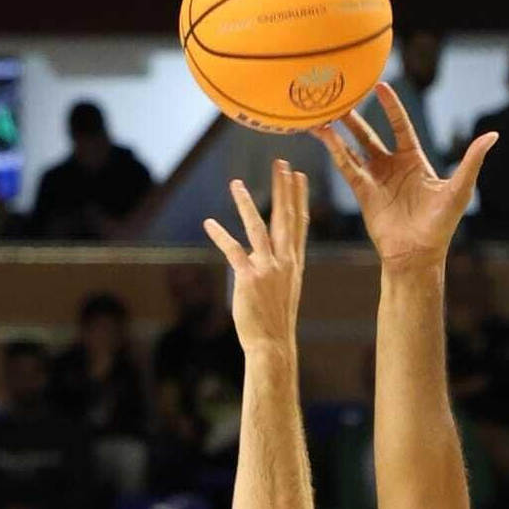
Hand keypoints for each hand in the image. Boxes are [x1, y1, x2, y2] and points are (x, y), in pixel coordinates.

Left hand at [202, 160, 308, 353]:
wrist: (273, 344)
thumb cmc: (276, 320)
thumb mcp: (283, 289)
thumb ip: (276, 266)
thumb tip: (261, 253)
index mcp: (294, 263)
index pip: (299, 223)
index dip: (298, 197)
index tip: (299, 176)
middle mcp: (285, 262)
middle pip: (285, 218)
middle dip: (283, 189)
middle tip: (282, 163)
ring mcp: (268, 269)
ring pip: (258, 229)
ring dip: (246, 204)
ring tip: (236, 183)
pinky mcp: (249, 278)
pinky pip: (233, 251)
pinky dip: (220, 236)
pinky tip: (209, 223)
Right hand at [320, 83, 496, 273]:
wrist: (419, 255)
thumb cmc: (441, 225)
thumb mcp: (459, 189)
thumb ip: (471, 160)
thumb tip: (493, 135)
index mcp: (414, 160)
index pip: (400, 125)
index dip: (391, 106)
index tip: (379, 85)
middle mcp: (392, 166)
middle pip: (370, 134)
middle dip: (356, 116)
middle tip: (342, 92)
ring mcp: (376, 179)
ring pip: (353, 148)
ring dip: (339, 131)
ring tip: (324, 112)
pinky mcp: (363, 193)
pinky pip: (347, 167)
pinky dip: (335, 150)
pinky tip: (324, 134)